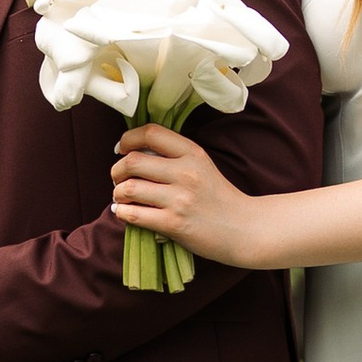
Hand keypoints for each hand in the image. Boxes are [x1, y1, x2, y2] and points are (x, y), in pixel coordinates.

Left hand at [111, 125, 267, 269]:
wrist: (244, 228)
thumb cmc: (219, 198)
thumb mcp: (203, 166)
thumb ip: (174, 156)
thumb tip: (133, 152)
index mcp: (192, 153)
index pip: (151, 132)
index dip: (128, 138)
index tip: (122, 149)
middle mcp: (186, 172)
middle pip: (133, 161)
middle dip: (116, 170)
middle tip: (118, 179)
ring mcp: (180, 199)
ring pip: (128, 188)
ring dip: (117, 194)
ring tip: (121, 198)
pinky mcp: (174, 224)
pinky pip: (133, 214)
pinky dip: (122, 213)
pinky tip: (124, 213)